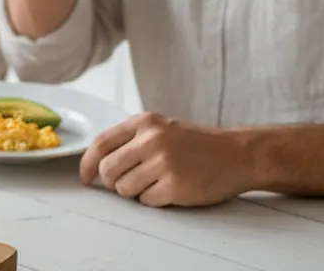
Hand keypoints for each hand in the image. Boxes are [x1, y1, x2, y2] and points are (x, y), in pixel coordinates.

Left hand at [80, 112, 254, 206]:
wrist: (237, 154)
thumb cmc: (196, 144)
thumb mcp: (161, 128)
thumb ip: (130, 139)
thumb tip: (97, 164)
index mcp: (145, 122)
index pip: (101, 143)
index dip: (87, 164)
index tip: (86, 178)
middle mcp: (152, 140)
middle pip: (108, 170)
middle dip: (113, 182)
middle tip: (128, 182)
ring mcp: (164, 163)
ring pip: (124, 189)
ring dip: (135, 192)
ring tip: (156, 182)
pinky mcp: (175, 185)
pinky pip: (147, 201)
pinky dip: (154, 200)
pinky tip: (170, 189)